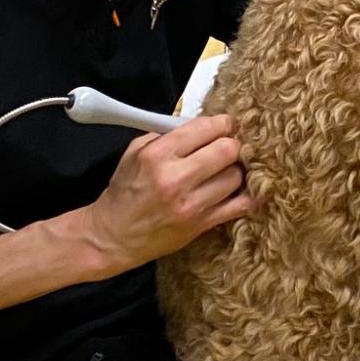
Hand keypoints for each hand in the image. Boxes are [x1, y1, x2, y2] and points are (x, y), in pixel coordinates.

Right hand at [85, 114, 251, 270]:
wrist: (114, 236)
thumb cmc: (124, 191)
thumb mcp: (134, 153)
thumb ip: (166, 136)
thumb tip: (200, 126)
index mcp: (157, 155)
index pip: (206, 128)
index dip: (222, 123)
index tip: (224, 126)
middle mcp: (176, 178)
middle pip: (227, 150)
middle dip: (231, 145)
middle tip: (227, 148)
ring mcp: (191, 204)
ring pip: (236, 176)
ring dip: (235, 171)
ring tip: (225, 171)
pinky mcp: (201, 225)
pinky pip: (240, 206)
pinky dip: (245, 196)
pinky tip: (238, 191)